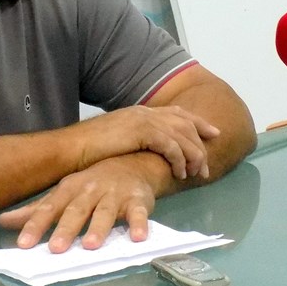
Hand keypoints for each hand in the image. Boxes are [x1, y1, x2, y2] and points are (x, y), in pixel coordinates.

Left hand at [0, 154, 167, 252]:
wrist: (131, 163)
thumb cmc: (91, 185)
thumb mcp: (63, 194)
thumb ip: (36, 210)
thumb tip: (3, 221)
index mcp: (69, 190)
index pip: (49, 208)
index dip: (35, 225)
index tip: (23, 244)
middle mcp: (90, 190)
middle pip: (76, 211)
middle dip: (66, 229)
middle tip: (56, 249)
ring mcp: (114, 195)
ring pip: (105, 212)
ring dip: (98, 228)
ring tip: (91, 246)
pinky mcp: (138, 200)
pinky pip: (139, 213)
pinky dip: (140, 224)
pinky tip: (138, 237)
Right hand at [76, 105, 219, 180]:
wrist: (72, 148)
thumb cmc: (89, 150)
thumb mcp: (117, 141)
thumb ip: (134, 141)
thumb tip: (148, 152)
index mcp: (140, 111)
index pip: (177, 113)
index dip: (198, 122)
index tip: (213, 133)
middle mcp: (144, 112)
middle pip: (185, 123)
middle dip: (201, 143)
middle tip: (207, 166)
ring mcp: (143, 120)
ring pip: (182, 135)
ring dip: (193, 156)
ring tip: (197, 174)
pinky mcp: (142, 132)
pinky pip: (171, 145)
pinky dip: (180, 160)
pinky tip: (180, 173)